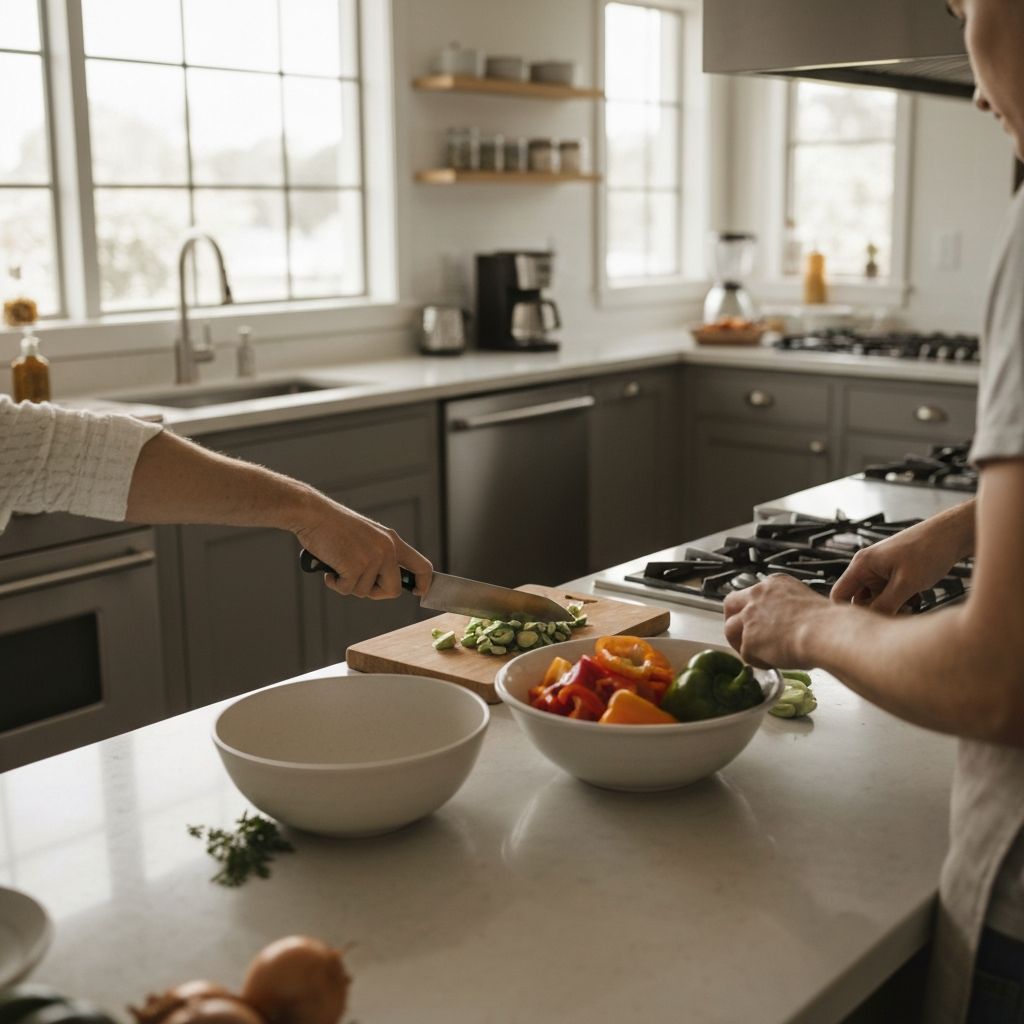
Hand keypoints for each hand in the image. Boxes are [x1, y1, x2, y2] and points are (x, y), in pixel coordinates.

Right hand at [295, 499, 431, 599]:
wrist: (314, 515)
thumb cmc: (334, 526)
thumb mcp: (367, 536)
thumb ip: (380, 555)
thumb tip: (382, 582)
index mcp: (393, 541)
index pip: (422, 566)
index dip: (423, 583)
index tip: (418, 592)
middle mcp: (388, 550)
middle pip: (394, 590)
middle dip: (376, 594)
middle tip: (359, 585)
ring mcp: (373, 559)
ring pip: (365, 592)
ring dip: (348, 585)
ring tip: (338, 565)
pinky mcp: (355, 567)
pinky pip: (347, 590)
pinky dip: (335, 584)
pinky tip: (329, 570)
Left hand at [723, 574, 831, 668]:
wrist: (827, 633)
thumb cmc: (828, 622)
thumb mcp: (806, 603)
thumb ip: (788, 609)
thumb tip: (787, 625)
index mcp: (774, 584)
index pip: (753, 594)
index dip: (753, 609)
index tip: (760, 621)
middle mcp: (757, 596)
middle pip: (730, 604)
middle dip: (733, 619)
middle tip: (742, 636)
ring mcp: (750, 617)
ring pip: (730, 629)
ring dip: (740, 643)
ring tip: (757, 654)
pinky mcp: (748, 639)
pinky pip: (746, 654)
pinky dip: (758, 661)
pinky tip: (774, 663)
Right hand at [830, 507, 972, 613]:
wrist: (953, 534)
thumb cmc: (930, 548)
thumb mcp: (906, 583)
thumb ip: (885, 605)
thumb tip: (871, 625)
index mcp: (862, 564)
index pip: (839, 595)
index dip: (847, 614)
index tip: (864, 627)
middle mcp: (867, 566)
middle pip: (857, 600)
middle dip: (874, 613)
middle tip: (894, 619)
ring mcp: (880, 570)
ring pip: (874, 598)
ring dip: (888, 608)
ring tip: (908, 609)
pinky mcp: (893, 573)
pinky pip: (887, 594)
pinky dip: (898, 602)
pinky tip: (914, 602)